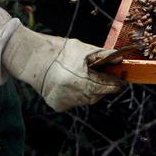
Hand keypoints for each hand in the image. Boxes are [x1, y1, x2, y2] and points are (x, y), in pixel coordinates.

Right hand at [1, 27, 123, 111]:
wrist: (34, 58)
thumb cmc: (60, 51)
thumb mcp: (83, 50)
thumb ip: (103, 56)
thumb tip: (120, 60)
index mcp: (83, 80)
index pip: (108, 86)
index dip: (116, 83)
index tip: (121, 80)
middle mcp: (75, 94)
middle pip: (98, 95)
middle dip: (102, 86)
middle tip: (100, 76)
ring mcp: (66, 102)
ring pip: (87, 99)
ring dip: (89, 90)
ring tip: (81, 77)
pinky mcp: (58, 106)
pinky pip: (73, 102)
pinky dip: (75, 94)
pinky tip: (69, 83)